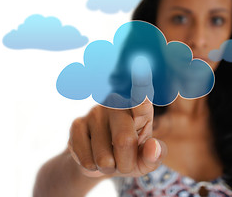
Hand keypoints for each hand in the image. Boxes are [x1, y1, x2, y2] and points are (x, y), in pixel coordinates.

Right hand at [67, 60, 166, 177]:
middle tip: (125, 164)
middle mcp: (117, 105)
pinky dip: (91, 167)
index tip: (140, 63)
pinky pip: (85, 158)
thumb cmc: (129, 156)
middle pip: (125, 140)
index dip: (141, 81)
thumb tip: (153, 147)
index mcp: (140, 110)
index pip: (141, 95)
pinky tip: (92, 157)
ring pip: (104, 156)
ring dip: (108, 168)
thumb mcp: (145, 161)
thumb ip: (154, 157)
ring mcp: (95, 112)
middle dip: (126, 164)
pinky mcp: (77, 124)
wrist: (98, 162)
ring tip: (108, 159)